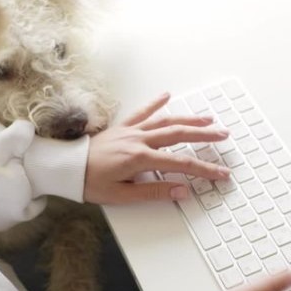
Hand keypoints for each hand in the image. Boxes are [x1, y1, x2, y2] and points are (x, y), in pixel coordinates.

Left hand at [84, 93, 230, 203]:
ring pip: (166, 120)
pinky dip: (155, 103)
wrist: (67, 168)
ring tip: (207, 119)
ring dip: (188, 119)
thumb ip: (153, 193)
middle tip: (224, 135)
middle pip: (179, 135)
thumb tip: (181, 191)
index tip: (221, 174)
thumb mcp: (122, 195)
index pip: (182, 163)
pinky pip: (142, 112)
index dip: (205, 169)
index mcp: (140, 158)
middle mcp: (139, 140)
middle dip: (204, 135)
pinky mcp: (123, 127)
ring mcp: (131, 131)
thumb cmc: (91, 183)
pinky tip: (166, 95)